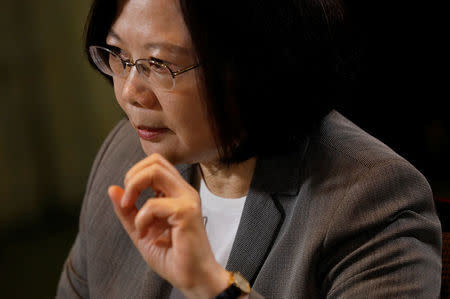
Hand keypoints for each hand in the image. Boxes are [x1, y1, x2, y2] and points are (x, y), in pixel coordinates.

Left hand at [108, 153, 228, 298]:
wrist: (192, 277)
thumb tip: (112, 189)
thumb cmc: (172, 256)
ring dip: (134, 189)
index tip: (127, 201)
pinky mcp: (186, 212)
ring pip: (155, 171)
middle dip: (132, 178)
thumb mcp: (140, 230)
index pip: (155, 164)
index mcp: (176, 193)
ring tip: (133, 213)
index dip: (135, 175)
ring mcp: (187, 199)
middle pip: (155, 161)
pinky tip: (147, 236)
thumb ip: (127, 210)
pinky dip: (142, 219)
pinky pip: (153, 204)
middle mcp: (184, 191)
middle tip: (127, 202)